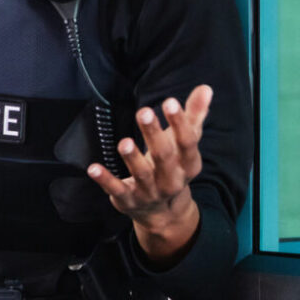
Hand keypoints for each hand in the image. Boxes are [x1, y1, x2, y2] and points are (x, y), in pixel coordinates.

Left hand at [86, 85, 211, 261]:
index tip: (170, 102)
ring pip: (142, 174)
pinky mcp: (128, 200)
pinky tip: (93, 168)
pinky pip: (116, 190)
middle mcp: (171, 180)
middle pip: (164, 156)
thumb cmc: (173, 166)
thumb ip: (194, 116)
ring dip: (132, 158)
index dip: (179, 123)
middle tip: (143, 112)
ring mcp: (149, 192)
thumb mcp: (185, 143)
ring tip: (124, 142)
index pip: (187, 143)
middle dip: (154, 135)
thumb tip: (205, 88)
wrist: (163, 211)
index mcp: (188, 164)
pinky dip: (105, 180)